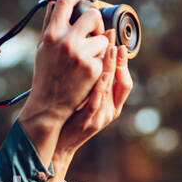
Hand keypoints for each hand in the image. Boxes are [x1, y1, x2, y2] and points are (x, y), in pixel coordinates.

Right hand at [19, 0, 109, 127]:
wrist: (49, 105)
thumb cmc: (46, 74)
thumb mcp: (43, 47)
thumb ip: (49, 22)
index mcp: (52, 34)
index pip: (66, 0)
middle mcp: (66, 42)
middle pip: (93, 15)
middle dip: (97, 22)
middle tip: (95, 31)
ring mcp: (81, 55)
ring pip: (104, 38)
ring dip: (101, 46)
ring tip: (88, 58)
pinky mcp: (93, 68)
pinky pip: (106, 56)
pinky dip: (101, 61)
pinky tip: (89, 71)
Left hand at [54, 27, 131, 158]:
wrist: (57, 142)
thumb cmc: (70, 115)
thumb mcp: (84, 97)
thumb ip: (92, 81)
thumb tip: (94, 51)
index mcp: (112, 105)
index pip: (125, 81)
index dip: (124, 63)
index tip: (119, 43)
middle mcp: (110, 111)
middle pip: (120, 83)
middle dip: (118, 59)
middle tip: (113, 39)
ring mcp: (99, 118)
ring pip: (109, 91)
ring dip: (110, 68)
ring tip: (109, 50)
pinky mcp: (87, 123)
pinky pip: (95, 103)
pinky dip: (99, 88)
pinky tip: (99, 74)